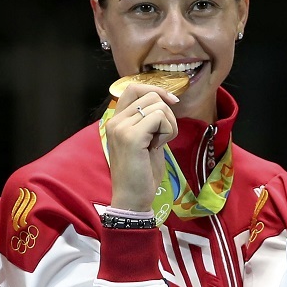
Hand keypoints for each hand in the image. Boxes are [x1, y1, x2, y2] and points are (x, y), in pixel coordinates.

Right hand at [105, 84, 179, 211]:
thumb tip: (167, 102)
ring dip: (169, 125)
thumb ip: (150, 121)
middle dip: (166, 113)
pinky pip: (160, 118)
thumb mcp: (146, 141)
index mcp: (116, 121)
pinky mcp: (132, 137)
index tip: (172, 103)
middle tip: (162, 136)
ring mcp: (121, 128)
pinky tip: (158, 147)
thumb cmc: (142, 174)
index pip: (133, 88)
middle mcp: (115, 121)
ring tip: (159, 144)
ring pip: (158, 106)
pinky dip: (168, 131)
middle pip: (150, 95)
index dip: (155, 90)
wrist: (133, 198)